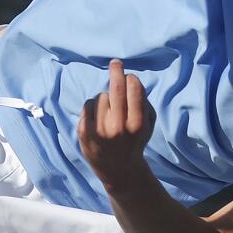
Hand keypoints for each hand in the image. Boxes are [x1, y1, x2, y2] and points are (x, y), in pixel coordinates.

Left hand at [77, 59, 155, 195]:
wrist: (118, 170)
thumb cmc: (135, 141)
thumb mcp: (148, 126)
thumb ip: (143, 103)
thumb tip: (128, 80)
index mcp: (137, 124)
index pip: (134, 88)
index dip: (132, 79)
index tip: (129, 77)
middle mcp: (118, 127)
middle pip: (116, 87)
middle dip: (116, 71)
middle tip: (116, 63)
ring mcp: (99, 130)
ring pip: (101, 96)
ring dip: (105, 99)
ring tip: (109, 114)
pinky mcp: (84, 132)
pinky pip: (88, 104)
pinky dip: (93, 107)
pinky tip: (98, 118)